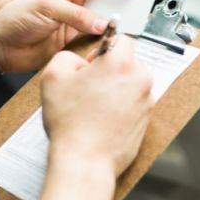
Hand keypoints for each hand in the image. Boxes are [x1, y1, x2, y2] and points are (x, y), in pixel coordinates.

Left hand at [0, 0, 132, 72]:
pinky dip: (102, 42)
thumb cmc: (16, 18)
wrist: (0, 47)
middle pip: (103, 1)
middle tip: (135, 8)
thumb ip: (76, 15)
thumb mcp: (47, 9)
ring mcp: (74, 24)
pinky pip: (93, 40)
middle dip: (119, 4)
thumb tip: (101, 23)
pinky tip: (109, 42)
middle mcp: (73, 5)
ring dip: (112, 24)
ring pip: (101, 22)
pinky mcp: (73, 43)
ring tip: (126, 26)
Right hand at [40, 36, 152, 175]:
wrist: (85, 160)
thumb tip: (79, 61)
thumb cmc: (71, 123)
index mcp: (121, 63)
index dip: (103, 49)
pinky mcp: (147, 120)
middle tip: (89, 88)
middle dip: (110, 71)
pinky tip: (103, 120)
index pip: (121, 39)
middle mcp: (140, 79)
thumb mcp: (52, 77)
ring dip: (117, 90)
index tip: (92, 63)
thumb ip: (66, 57)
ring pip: (131, 84)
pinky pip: (134, 105)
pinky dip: (122, 108)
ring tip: (94, 107)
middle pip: (128, 63)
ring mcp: (146, 101)